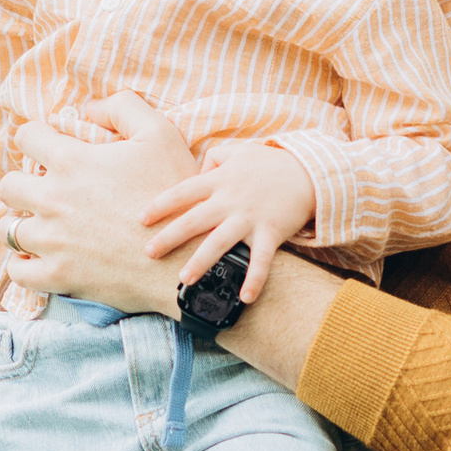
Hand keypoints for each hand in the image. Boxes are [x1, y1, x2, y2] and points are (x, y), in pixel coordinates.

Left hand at [0, 95, 200, 309]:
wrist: (184, 257)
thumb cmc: (175, 194)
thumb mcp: (160, 134)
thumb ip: (123, 108)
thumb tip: (90, 108)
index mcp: (72, 162)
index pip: (26, 137)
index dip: (37, 137)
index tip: (50, 149)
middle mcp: (52, 200)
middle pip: (8, 185)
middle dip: (23, 183)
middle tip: (45, 190)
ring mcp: (51, 241)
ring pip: (8, 230)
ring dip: (22, 224)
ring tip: (44, 225)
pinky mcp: (57, 275)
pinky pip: (17, 271)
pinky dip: (23, 264)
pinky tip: (40, 257)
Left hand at [156, 139, 319, 304]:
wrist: (310, 171)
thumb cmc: (270, 163)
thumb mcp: (238, 152)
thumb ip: (214, 160)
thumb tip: (196, 174)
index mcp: (219, 180)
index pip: (182, 191)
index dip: (160, 205)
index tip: (141, 219)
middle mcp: (230, 199)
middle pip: (194, 219)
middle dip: (169, 237)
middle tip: (147, 252)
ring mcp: (250, 217)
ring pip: (220, 242)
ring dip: (201, 262)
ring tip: (184, 280)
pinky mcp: (271, 232)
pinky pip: (261, 259)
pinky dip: (254, 279)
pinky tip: (245, 298)